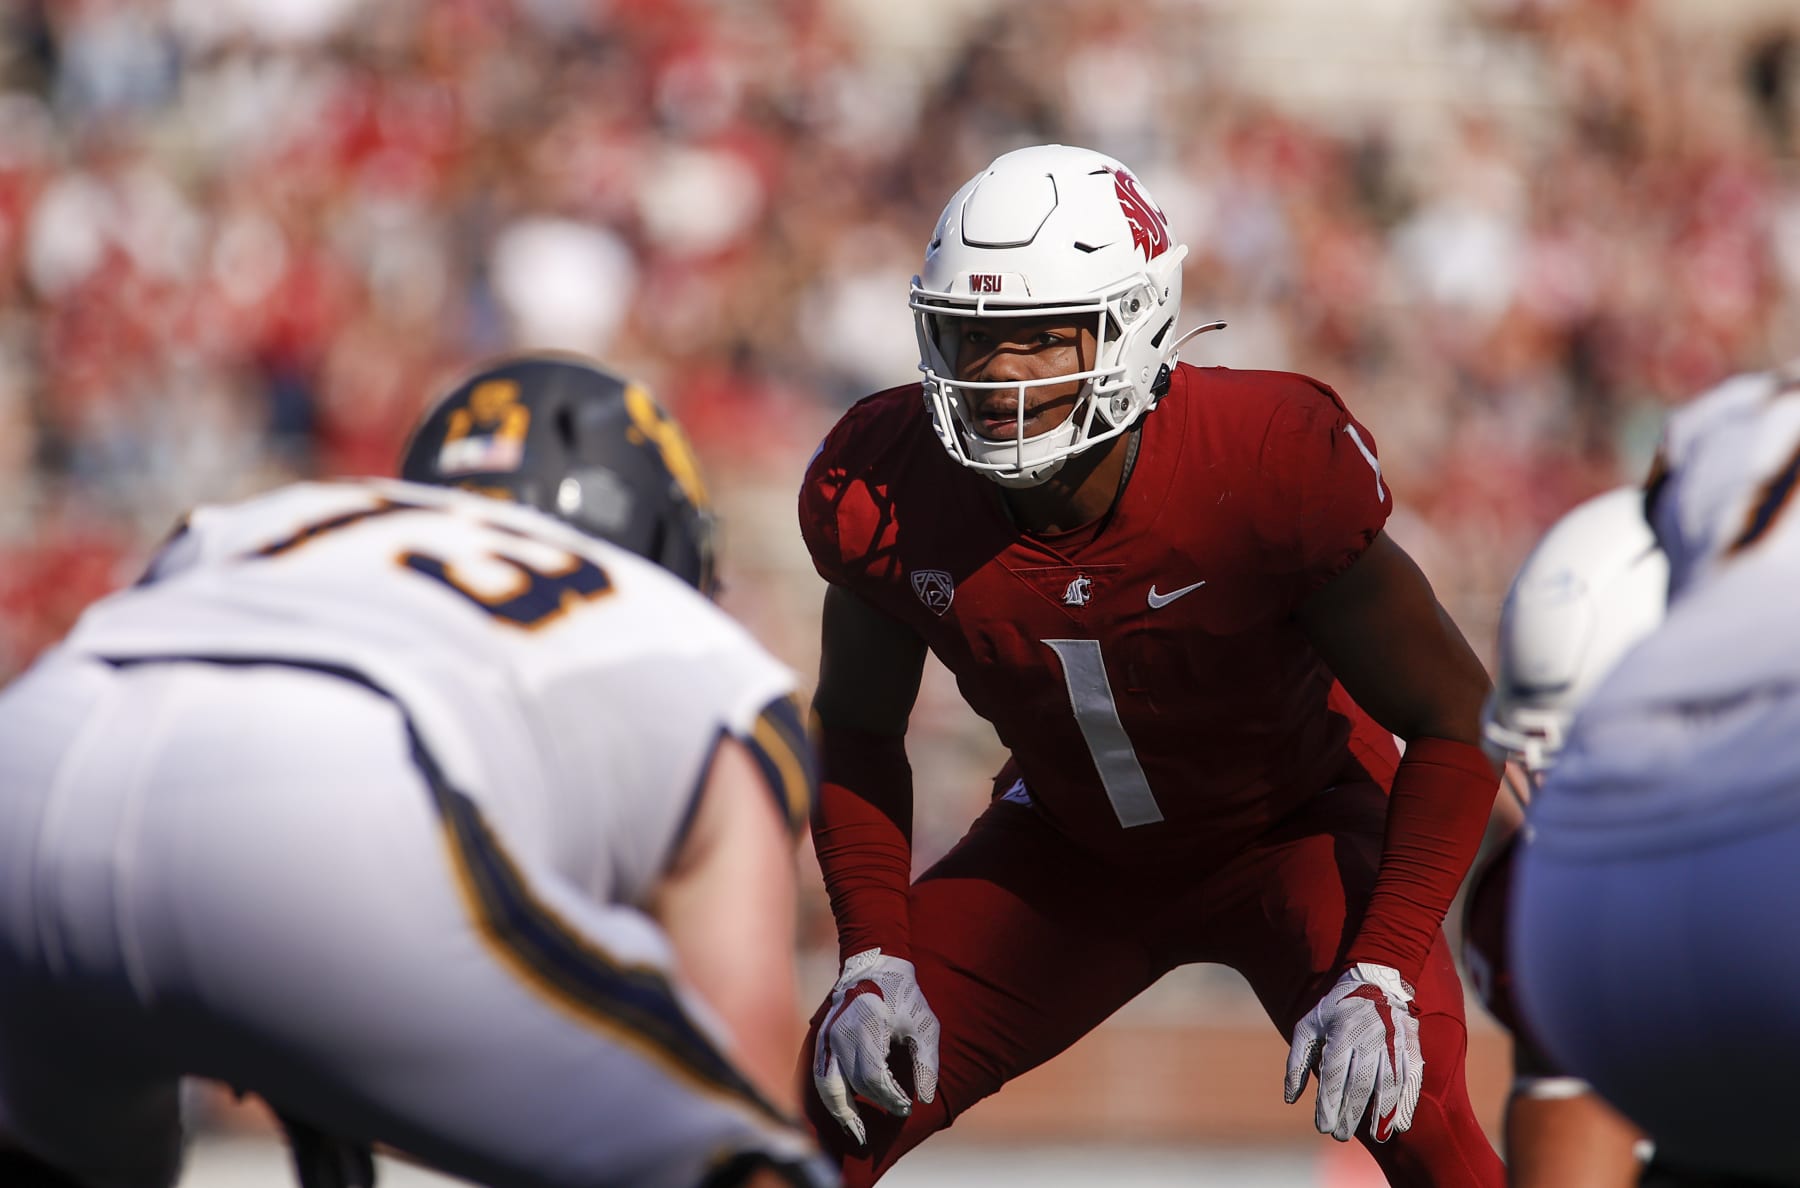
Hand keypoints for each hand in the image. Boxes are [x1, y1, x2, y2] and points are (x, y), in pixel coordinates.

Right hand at [810, 948, 939, 1145]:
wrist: (874, 964)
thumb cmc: (904, 996)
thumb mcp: (924, 1025)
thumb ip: (926, 1063)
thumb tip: (924, 1100)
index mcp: (866, 1028)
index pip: (873, 1078)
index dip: (890, 1099)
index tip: (906, 1107)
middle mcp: (841, 1034)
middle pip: (850, 1086)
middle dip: (867, 1111)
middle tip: (879, 1131)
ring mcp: (827, 1037)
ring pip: (826, 1085)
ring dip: (839, 1113)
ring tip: (855, 1134)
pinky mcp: (822, 1039)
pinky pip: (820, 1075)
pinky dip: (830, 1097)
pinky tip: (843, 1112)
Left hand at [1284, 962, 1422, 1142]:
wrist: (1374, 982)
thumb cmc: (1335, 1010)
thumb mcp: (1307, 1026)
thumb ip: (1297, 1062)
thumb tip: (1290, 1099)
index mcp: (1341, 1032)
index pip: (1334, 1075)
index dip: (1329, 1103)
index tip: (1322, 1127)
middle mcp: (1369, 1038)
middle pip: (1361, 1084)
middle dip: (1351, 1114)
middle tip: (1341, 1135)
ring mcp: (1393, 1042)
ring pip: (1389, 1084)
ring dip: (1383, 1114)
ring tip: (1376, 1136)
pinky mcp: (1410, 1046)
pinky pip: (1411, 1078)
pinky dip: (1407, 1103)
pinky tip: (1400, 1123)